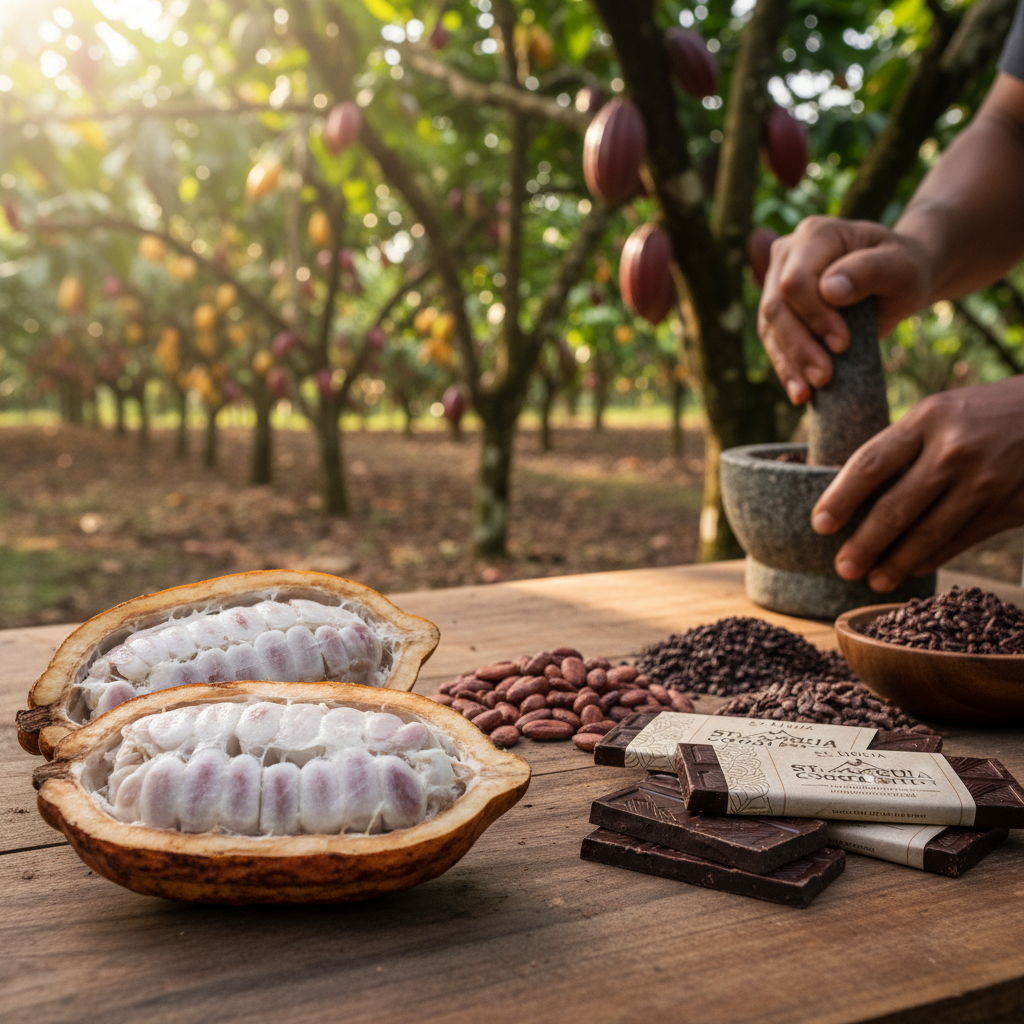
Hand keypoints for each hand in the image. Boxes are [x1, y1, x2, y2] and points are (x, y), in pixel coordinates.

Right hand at [757, 216, 932, 404]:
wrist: (898, 279)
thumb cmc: (903, 268)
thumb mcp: (901, 266)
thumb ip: (869, 271)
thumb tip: (829, 290)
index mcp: (816, 235)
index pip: (796, 281)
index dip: (813, 316)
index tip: (841, 344)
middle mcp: (787, 255)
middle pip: (775, 306)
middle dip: (798, 346)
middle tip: (824, 378)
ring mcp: (777, 284)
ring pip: (769, 329)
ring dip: (789, 364)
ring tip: (808, 394)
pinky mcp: (779, 313)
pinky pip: (773, 343)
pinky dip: (786, 370)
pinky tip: (800, 394)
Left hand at [810, 376, 1023, 590]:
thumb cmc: (982, 413)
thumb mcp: (939, 412)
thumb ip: (902, 446)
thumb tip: (848, 489)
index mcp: (926, 420)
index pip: (870, 464)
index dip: (840, 499)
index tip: (819, 525)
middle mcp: (953, 452)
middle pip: (895, 508)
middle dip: (864, 544)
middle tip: (842, 567)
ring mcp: (983, 482)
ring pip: (927, 533)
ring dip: (895, 562)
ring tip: (872, 580)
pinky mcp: (1008, 507)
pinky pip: (960, 541)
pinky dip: (931, 559)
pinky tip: (909, 571)